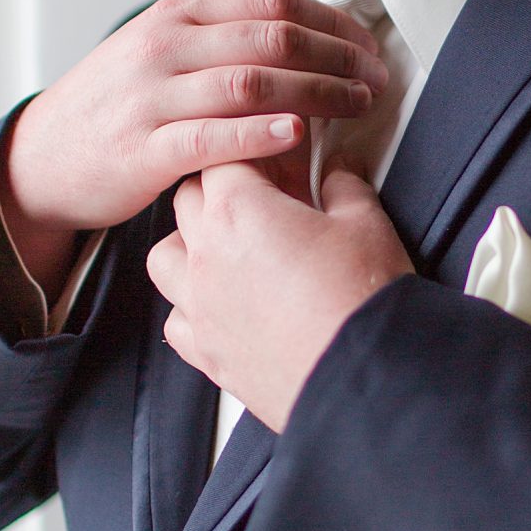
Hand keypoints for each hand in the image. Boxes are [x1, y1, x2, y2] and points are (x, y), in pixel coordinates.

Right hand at [0, 0, 386, 293]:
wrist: (42, 158)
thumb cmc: (119, 107)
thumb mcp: (160, 52)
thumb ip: (220, 39)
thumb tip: (303, 32)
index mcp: (177, 17)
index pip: (270, 3)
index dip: (330, 22)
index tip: (369, 45)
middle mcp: (165, 47)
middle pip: (271, 38)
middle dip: (337, 56)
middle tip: (379, 78)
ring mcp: (152, 97)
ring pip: (250, 83)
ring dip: (317, 93)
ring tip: (359, 105)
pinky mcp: (144, 151)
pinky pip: (211, 137)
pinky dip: (260, 133)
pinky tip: (299, 135)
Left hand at [146, 160, 413, 431]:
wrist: (360, 378)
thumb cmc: (361, 301)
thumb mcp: (366, 224)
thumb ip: (345, 186)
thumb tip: (340, 171)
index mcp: (239, 210)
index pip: (223, 157)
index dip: (252, 152)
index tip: (278, 161)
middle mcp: (206, 255)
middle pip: (187, 198)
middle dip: (219, 189)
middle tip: (263, 197)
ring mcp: (199, 306)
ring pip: (164, 256)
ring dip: (188, 243)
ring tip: (227, 248)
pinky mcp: (205, 352)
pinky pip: (176, 319)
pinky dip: (191, 306)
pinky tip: (222, 304)